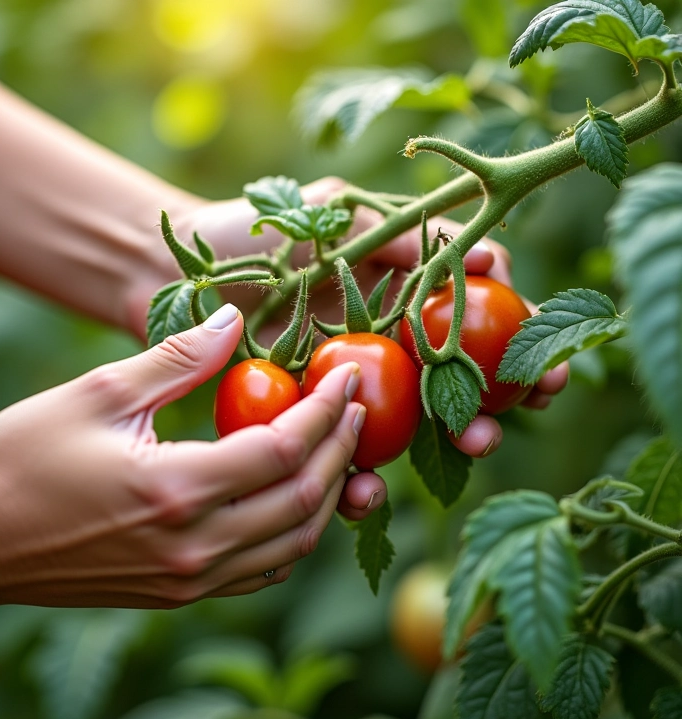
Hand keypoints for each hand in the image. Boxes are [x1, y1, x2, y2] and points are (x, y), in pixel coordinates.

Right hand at [0, 304, 365, 625]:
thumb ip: (175, 359)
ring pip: (293, 543)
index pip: (283, 450)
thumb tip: (232, 320)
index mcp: (176, 491)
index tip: (346, 377)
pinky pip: (261, 570)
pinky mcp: (180, 593)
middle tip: (357, 408)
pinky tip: (296, 498)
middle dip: (342, 449)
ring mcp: (189, 579)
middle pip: (304, 500)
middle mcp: (194, 547)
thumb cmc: (22, 458)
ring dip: (328, 495)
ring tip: (341, 449)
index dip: (325, 411)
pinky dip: (294, 533)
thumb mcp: (97, 394)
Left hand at [169, 177, 566, 515]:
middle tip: (505, 422)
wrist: (178, 269)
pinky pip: (339, 459)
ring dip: (437, 449)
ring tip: (461, 452)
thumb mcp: (336, 217)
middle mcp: (382, 348)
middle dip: (488, 408)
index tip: (549, 373)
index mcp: (399, 298)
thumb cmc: (258, 232)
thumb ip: (406, 237)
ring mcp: (346, 389)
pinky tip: (365, 490)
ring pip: (405, 430)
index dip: (516, 352)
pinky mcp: (306, 422)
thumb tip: (488, 261)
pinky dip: (358, 480)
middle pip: (450, 385)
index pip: (473, 327)